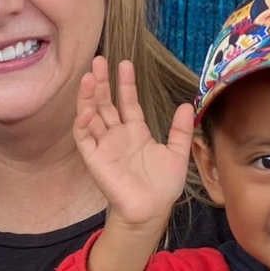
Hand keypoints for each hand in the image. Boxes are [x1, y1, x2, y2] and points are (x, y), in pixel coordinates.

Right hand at [74, 57, 193, 229]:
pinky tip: (87, 109)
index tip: (124, 64)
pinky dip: (83, 123)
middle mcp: (117, 135)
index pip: (127, 102)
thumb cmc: (163, 186)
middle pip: (105, 103)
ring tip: (87, 77)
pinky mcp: (94, 158)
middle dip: (100, 82)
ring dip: (88, 97)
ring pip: (91, 116)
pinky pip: (84, 137)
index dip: (125, 83)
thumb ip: (180, 130)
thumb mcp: (177, 153)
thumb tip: (186, 105)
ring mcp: (104, 145)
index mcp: (135, 132)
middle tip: (98, 60)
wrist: (151, 209)